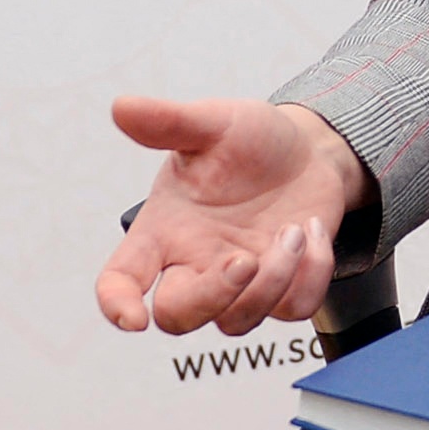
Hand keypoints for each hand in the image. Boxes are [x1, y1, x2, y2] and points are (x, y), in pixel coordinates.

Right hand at [98, 96, 373, 336]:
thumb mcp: (211, 123)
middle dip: (211, 297)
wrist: (308, 148)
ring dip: (272, 282)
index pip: (122, 277)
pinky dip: (311, 275)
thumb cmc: (250, 140)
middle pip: (179, 317)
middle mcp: (196, 262)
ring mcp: (241, 282)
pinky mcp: (284, 287)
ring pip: (238, 322)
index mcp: (165, 229)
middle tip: (245, 259)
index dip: (117, 303)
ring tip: (292, 230)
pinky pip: (294, 309)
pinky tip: (311, 231)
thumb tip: (122, 107)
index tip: (134, 318)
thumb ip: (168, 121)